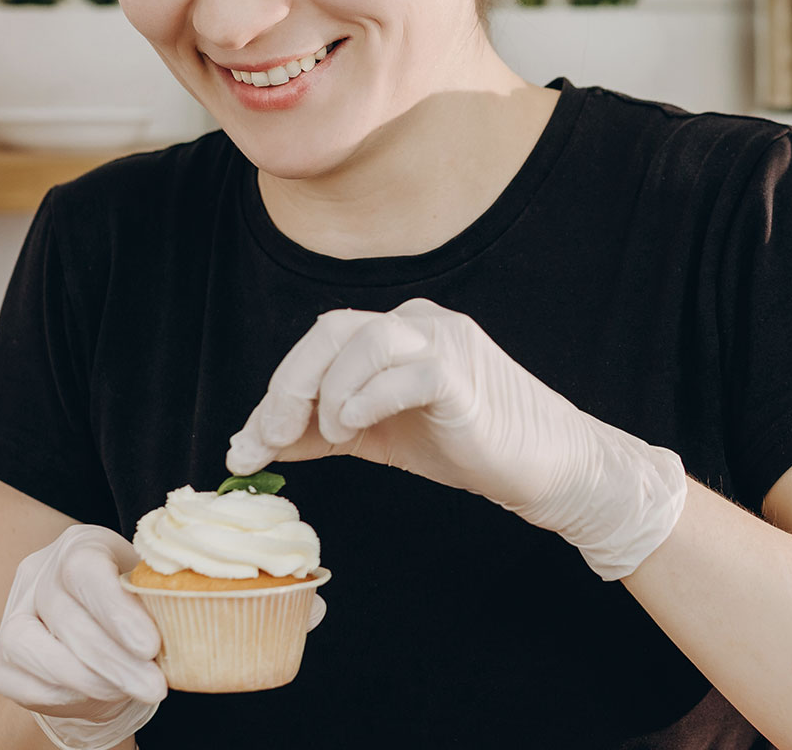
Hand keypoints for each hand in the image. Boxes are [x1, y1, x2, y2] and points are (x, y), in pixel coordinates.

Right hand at [0, 524, 163, 749]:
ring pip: (35, 649)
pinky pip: (26, 683)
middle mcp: (38, 574)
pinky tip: (103, 696)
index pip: (85, 569)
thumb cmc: (135, 606)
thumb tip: (191, 614)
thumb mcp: (152, 588)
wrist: (98, 637)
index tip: (151, 646)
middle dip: (114, 660)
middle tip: (154, 686)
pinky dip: (66, 696)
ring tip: (134, 692)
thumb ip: (161, 595)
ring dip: (90, 679)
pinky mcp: (1, 661)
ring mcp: (13, 616)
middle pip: (66, 616)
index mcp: (79, 544)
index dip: (115, 610)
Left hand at [226, 297, 687, 579]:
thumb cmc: (465, 445)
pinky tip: (354, 429)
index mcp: (398, 332)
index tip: (247, 447)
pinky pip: (405, 373)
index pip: (321, 342)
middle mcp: (419, 324)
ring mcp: (445, 344)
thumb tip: (249, 445)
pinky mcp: (465, 376)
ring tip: (331, 436)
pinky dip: (367, 399)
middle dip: (289, 386)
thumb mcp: (376, 436)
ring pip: (364, 341)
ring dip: (328, 392)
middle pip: (332, 330)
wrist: (544, 466)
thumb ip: (319, 431)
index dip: (276, 389)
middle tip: (268, 438)